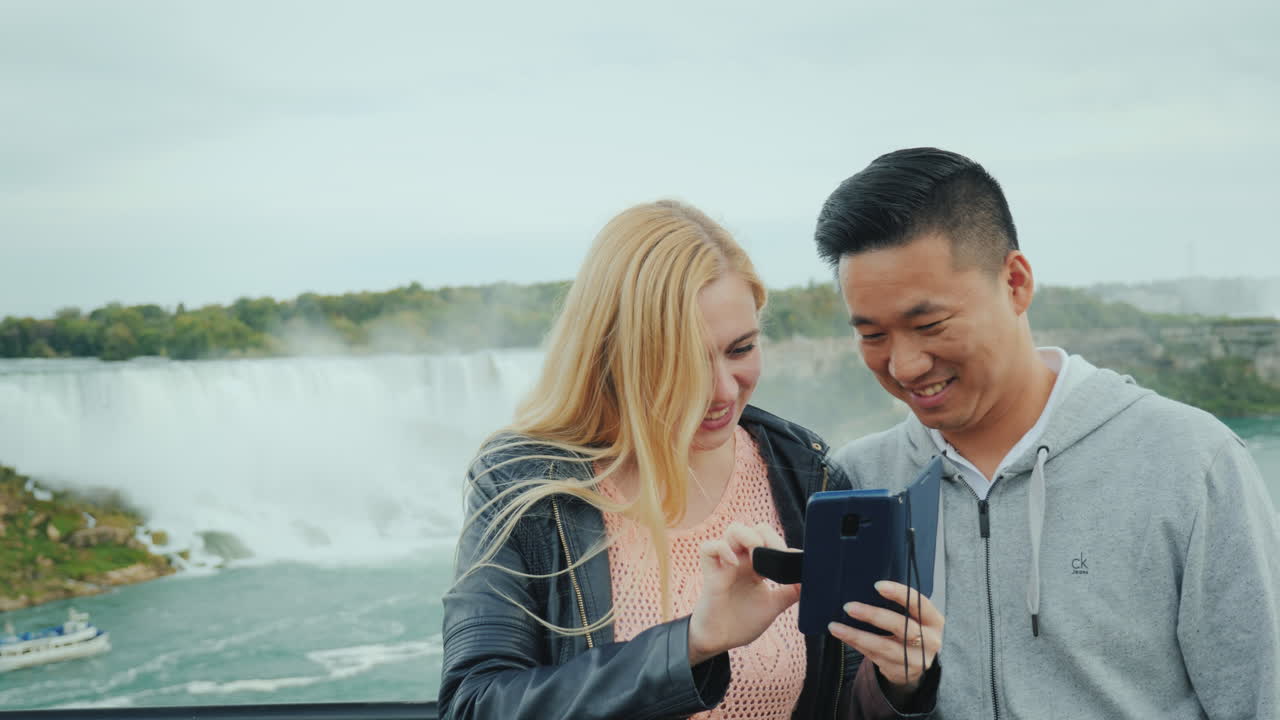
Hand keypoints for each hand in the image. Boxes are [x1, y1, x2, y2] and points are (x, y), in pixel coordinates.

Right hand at [688, 522, 800, 665]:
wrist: (720, 641)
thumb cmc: (742, 623)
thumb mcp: (773, 606)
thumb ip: (790, 592)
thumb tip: (809, 580)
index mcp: (755, 566)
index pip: (768, 539)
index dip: (781, 544)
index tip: (792, 560)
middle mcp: (741, 561)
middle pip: (752, 528)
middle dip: (768, 536)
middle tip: (776, 554)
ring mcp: (725, 565)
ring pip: (732, 530)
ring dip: (748, 536)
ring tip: (757, 553)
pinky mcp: (710, 574)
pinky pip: (708, 548)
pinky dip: (722, 549)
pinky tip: (734, 563)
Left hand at [828, 581, 943, 697]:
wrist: (920, 664)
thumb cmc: (914, 630)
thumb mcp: (917, 617)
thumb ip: (902, 606)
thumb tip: (867, 587)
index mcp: (934, 621)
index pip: (920, 604)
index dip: (900, 594)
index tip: (878, 586)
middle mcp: (929, 641)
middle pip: (902, 627)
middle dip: (874, 616)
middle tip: (849, 607)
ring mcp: (915, 659)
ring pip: (884, 646)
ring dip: (857, 635)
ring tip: (836, 626)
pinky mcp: (900, 671)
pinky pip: (874, 656)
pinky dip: (856, 644)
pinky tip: (843, 635)